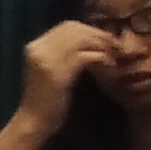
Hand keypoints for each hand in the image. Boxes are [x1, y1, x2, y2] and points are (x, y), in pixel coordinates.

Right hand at [16, 19, 113, 135]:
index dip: (89, 30)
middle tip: (116, 45)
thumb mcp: (52, 71)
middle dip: (98, 35)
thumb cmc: (46, 101)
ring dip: (102, 45)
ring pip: (81, 40)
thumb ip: (63, 55)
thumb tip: (90, 42)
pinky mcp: (57, 71)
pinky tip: (110, 65)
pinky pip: (86, 56)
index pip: (66, 26)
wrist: (34, 123)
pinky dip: (101, 58)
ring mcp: (46, 59)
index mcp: (34, 46)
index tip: (106, 39)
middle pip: (74, 29)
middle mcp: (37, 48)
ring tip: (116, 55)